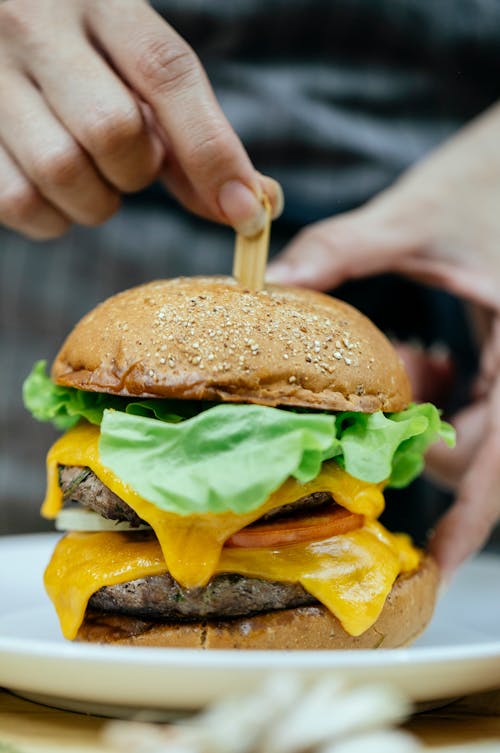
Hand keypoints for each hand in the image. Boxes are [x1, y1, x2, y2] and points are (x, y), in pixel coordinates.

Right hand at [0, 0, 281, 238]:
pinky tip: (53, 190)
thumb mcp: (135, 68)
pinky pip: (22, 203)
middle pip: (115, 131)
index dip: (212, 151)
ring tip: (87, 173)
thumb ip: (190, 134)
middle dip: (136, 171)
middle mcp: (34, 25)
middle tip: (125, 162)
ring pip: (64, 171)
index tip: (247, 210)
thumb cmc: (82, 59)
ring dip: (95, 199)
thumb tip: (249, 206)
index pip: (168, 72)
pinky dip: (52, 218)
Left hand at [268, 101, 499, 577]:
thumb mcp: (419, 216)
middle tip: (375, 432)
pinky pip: (478, 396)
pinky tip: (417, 352)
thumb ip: (344, 250)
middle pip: (481, 454)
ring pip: (476, 427)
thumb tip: (273, 283)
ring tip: (405, 368)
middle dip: (424, 450)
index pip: (499, 467)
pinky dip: (438, 388)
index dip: (467, 527)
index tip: (429, 568)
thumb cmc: (493, 176)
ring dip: (428, 415)